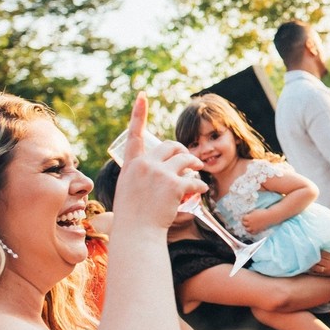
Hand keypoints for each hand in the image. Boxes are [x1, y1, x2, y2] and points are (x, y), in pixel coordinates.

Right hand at [115, 93, 206, 228]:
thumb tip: (162, 163)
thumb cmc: (134, 216)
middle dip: (183, 151)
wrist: (137, 234)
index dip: (139, 113)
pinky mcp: (174, 185)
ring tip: (198, 171)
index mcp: (131, 165)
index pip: (135, 134)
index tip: (142, 95)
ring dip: (195, 164)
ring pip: (186, 159)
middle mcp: (144, 165)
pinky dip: (199, 185)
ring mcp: (159, 174)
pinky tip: (199, 191)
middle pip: (171, 146)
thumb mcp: (130, 189)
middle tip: (192, 160)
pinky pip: (194, 179)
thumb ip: (142, 174)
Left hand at [240, 209, 273, 234]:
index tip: (245, 217)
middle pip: (244, 224)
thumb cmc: (263, 213)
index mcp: (249, 217)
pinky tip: (252, 229)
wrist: (270, 217)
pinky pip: (252, 233)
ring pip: (247, 229)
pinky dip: (251, 232)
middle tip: (246, 221)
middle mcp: (250, 223)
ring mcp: (253, 227)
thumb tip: (248, 216)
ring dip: (247, 227)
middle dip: (244, 222)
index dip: (244, 218)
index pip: (243, 218)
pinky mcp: (257, 230)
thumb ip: (250, 214)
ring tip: (249, 226)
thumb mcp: (255, 211)